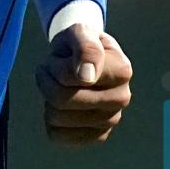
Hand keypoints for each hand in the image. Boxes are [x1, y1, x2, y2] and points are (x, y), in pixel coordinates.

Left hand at [35, 24, 132, 145]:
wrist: (80, 58)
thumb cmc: (79, 44)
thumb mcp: (79, 32)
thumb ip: (85, 47)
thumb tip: (87, 76)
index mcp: (122, 70)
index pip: (71, 77)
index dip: (56, 66)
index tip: (63, 57)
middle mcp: (121, 98)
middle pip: (62, 99)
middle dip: (48, 82)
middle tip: (53, 70)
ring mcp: (110, 120)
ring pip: (57, 118)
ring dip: (48, 98)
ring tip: (57, 84)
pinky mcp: (97, 136)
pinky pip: (58, 136)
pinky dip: (50, 119)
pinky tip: (62, 106)